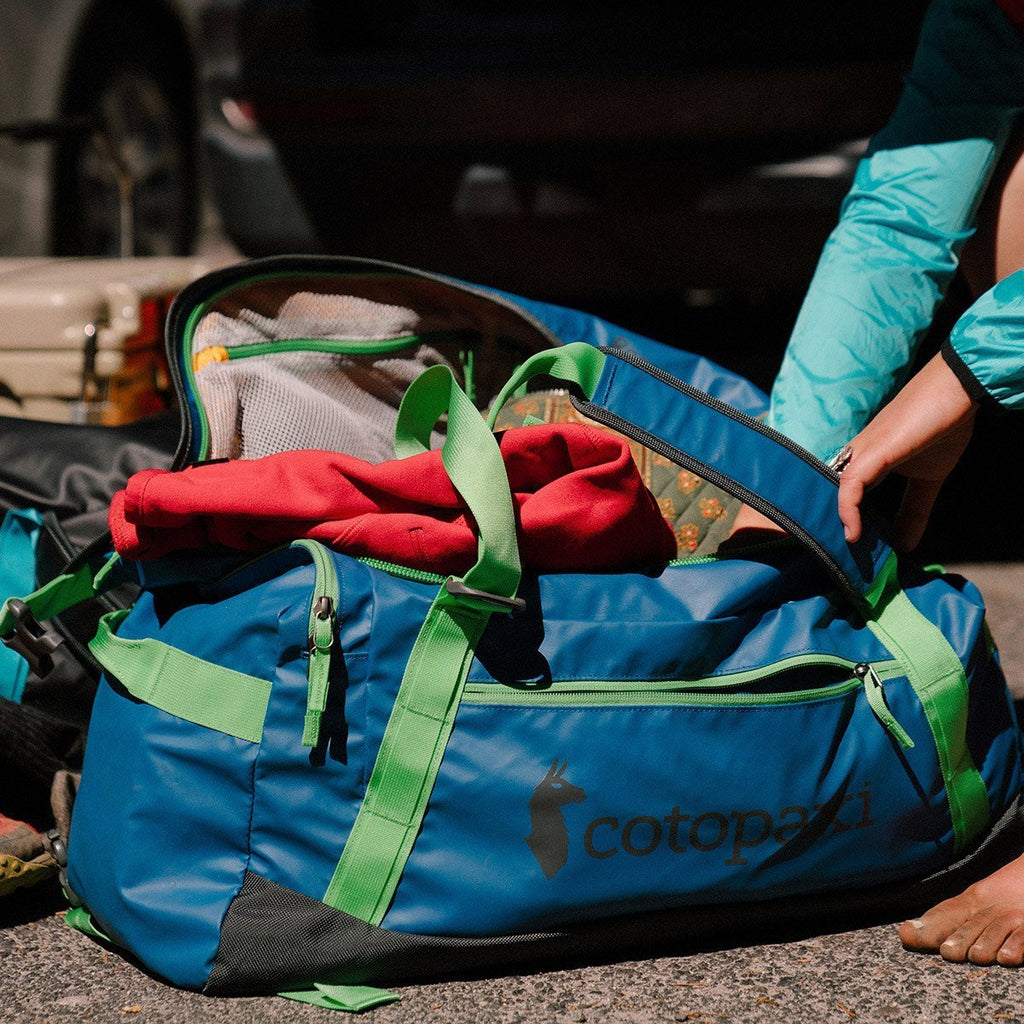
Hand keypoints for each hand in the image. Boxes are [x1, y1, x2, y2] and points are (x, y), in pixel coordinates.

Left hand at [837, 354, 977, 550]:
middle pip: (825, 497)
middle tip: (832, 561)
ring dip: (832, 525)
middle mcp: (854, 458)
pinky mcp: (874, 451)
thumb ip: (914, 511)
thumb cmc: (941, 426)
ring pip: (831, 492)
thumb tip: (906, 546)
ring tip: (842, 554)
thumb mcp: (928, 479)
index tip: (845, 554)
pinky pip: (850, 485)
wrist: (957, 389)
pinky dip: (847, 510)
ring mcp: (861, 453)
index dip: (836, 525)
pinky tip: (853, 533)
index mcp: (864, 464)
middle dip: (823, 529)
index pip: (839, 498)